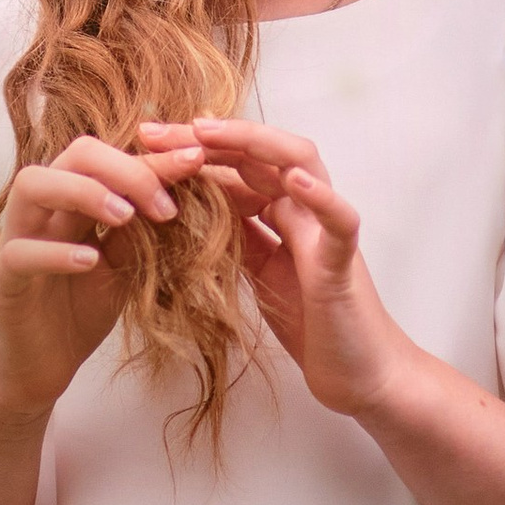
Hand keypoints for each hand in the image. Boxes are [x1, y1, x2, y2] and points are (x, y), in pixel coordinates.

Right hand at [0, 135, 202, 421]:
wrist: (37, 372)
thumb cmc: (78, 313)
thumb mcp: (122, 268)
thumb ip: (140, 234)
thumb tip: (176, 196)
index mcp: (73, 203)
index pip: (110, 160)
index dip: (152, 159)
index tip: (195, 161)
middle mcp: (43, 212)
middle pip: (73, 156)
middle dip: (123, 169)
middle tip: (164, 205)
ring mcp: (16, 242)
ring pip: (32, 185)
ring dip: (84, 192)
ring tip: (126, 217)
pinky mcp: (2, 281)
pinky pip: (21, 253)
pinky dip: (56, 252)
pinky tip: (90, 262)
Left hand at [140, 115, 414, 426]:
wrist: (358, 373)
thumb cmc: (312, 323)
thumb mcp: (258, 273)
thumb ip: (236, 237)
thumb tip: (189, 207)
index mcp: (282, 213)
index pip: (237, 164)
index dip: (194, 149)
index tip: (146, 142)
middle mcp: (306, 210)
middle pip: (260, 153)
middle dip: (208, 136)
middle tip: (155, 131)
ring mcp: (326, 231)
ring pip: (302, 163)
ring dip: (255, 143)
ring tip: (208, 132)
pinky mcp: (343, 262)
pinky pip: (339, 220)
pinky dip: (321, 196)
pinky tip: (294, 180)